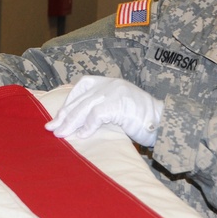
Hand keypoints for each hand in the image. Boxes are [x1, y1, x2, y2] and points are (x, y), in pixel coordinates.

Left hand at [45, 76, 163, 146]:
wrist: (165, 122)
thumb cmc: (143, 119)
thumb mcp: (119, 108)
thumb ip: (101, 109)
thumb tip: (78, 123)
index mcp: (110, 81)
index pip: (82, 86)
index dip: (69, 101)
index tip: (59, 116)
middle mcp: (110, 84)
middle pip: (80, 99)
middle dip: (64, 115)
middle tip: (52, 128)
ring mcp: (114, 92)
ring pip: (84, 108)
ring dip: (70, 123)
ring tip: (61, 134)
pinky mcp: (118, 104)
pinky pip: (96, 116)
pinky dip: (87, 126)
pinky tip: (81, 136)